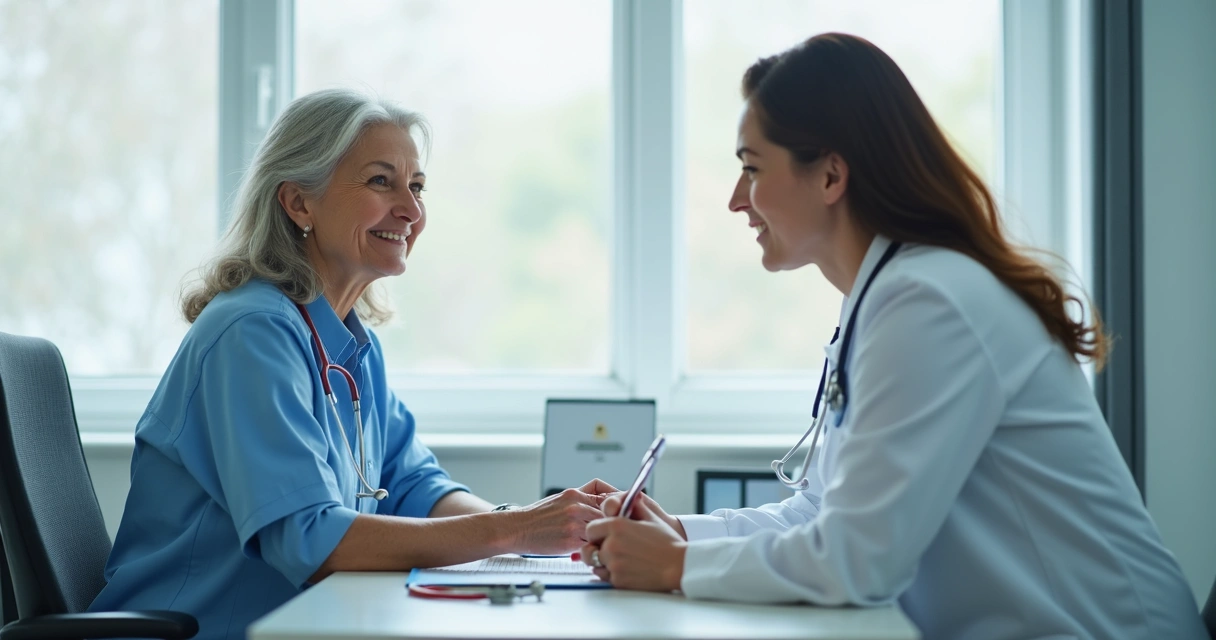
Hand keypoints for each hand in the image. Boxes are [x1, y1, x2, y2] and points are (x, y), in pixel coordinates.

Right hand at [502, 479, 616, 554]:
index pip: (609, 498)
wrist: (517, 528)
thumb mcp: (561, 498)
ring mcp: (573, 524)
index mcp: (575, 494)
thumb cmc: (539, 515)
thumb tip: (608, 500)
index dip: (619, 508)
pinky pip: (590, 545)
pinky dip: (593, 548)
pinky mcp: (570, 542)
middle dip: (615, 525)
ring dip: (604, 538)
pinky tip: (590, 550)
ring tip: (604, 542)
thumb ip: (584, 497)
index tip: (624, 515)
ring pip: (601, 531)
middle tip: (620, 533)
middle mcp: (576, 507)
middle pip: (609, 515)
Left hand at [580, 497, 685, 591]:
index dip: (596, 532)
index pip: (590, 529)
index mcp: (617, 526)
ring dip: (602, 561)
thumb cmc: (667, 542)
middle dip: (597, 547)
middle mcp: (612, 545)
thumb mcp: (651, 517)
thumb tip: (625, 498)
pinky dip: (611, 574)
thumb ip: (633, 506)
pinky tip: (625, 568)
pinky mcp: (618, 580)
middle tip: (611, 548)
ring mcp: (614, 564)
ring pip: (595, 563)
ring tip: (619, 559)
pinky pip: (604, 577)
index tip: (603, 534)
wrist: (679, 566)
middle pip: (589, 547)